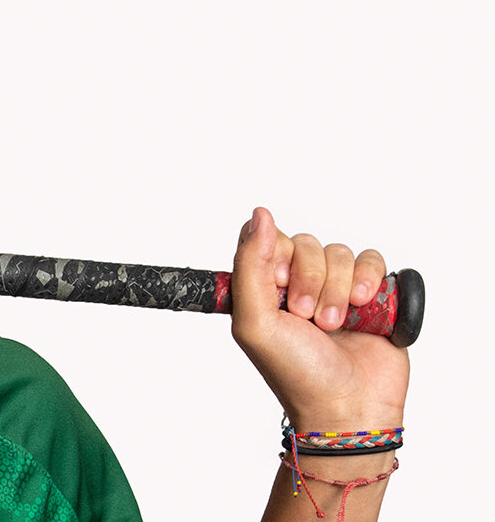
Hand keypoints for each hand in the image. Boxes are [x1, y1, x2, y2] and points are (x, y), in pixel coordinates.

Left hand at [229, 207, 408, 430]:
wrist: (349, 407)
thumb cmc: (296, 373)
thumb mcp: (254, 322)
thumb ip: (249, 265)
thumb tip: (259, 214)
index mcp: (265, 288)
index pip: (269, 240)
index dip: (278, 260)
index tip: (280, 289)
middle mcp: (299, 284)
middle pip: (306, 244)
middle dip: (310, 281)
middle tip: (308, 317)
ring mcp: (337, 289)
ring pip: (340, 252)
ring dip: (339, 288)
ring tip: (336, 324)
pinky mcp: (372, 295)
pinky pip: (372, 260)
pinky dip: (369, 280)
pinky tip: (364, 308)